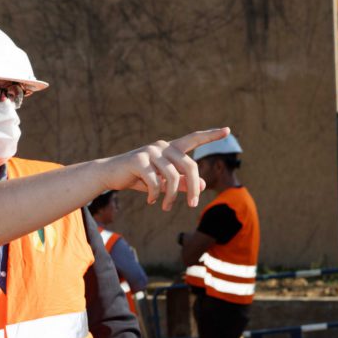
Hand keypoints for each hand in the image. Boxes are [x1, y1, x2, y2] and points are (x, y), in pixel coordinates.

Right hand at [105, 127, 228, 210]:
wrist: (110, 175)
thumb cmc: (138, 178)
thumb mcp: (162, 181)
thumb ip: (182, 182)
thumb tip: (203, 185)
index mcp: (170, 148)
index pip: (193, 139)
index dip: (211, 135)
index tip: (228, 130)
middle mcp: (162, 146)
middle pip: (190, 166)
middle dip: (194, 188)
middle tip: (193, 204)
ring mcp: (150, 151)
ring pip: (172, 178)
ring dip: (171, 197)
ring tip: (165, 207)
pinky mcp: (139, 160)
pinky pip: (155, 182)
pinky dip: (155, 195)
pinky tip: (151, 201)